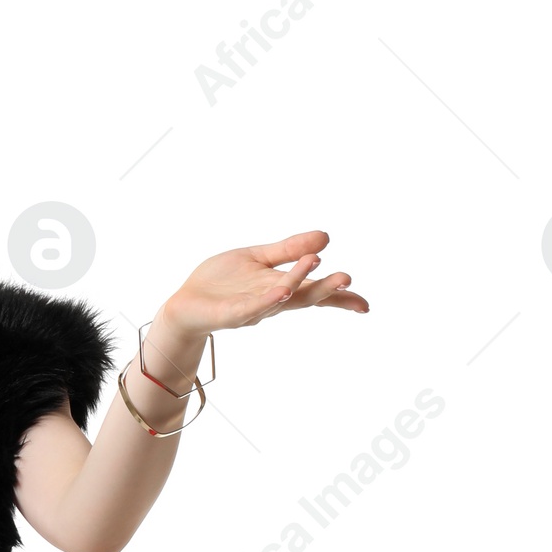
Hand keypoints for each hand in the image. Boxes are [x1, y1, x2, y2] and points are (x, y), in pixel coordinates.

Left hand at [164, 230, 369, 337]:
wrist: (186, 304)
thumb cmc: (221, 283)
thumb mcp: (259, 258)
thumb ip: (289, 249)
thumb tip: (326, 237)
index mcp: (280, 288)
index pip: (315, 293)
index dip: (339, 299)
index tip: (365, 306)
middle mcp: (271, 301)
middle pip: (304, 297)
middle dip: (326, 290)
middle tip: (348, 280)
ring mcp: (252, 309)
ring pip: (281, 298)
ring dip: (300, 283)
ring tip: (318, 266)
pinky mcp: (231, 314)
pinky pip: (252, 308)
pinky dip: (268, 300)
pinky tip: (282, 291)